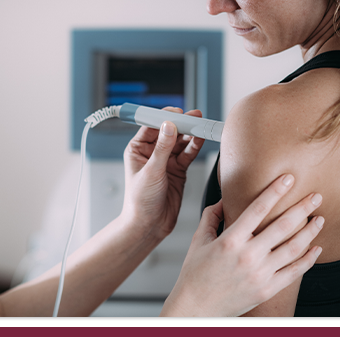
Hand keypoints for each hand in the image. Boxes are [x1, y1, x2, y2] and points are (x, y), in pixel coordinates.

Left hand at [121, 108, 205, 238]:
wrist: (149, 225)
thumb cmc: (140, 201)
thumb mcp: (151, 172)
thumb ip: (162, 148)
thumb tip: (168, 126)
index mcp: (137, 149)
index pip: (152, 126)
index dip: (165, 118)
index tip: (178, 113)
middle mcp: (152, 153)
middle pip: (169, 131)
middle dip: (182, 124)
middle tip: (195, 117)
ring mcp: (166, 161)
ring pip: (180, 142)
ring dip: (191, 134)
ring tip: (202, 126)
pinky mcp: (178, 170)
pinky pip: (188, 154)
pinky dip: (195, 146)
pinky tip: (201, 139)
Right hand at [160, 174, 323, 316]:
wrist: (196, 308)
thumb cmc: (195, 274)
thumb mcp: (198, 240)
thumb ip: (211, 216)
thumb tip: (224, 199)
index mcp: (230, 240)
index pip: (258, 208)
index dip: (275, 190)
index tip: (289, 178)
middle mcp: (248, 256)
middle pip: (283, 226)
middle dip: (302, 207)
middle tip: (316, 196)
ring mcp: (260, 274)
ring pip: (293, 248)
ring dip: (310, 231)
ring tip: (320, 219)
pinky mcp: (267, 289)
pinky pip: (294, 272)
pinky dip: (308, 259)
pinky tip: (316, 248)